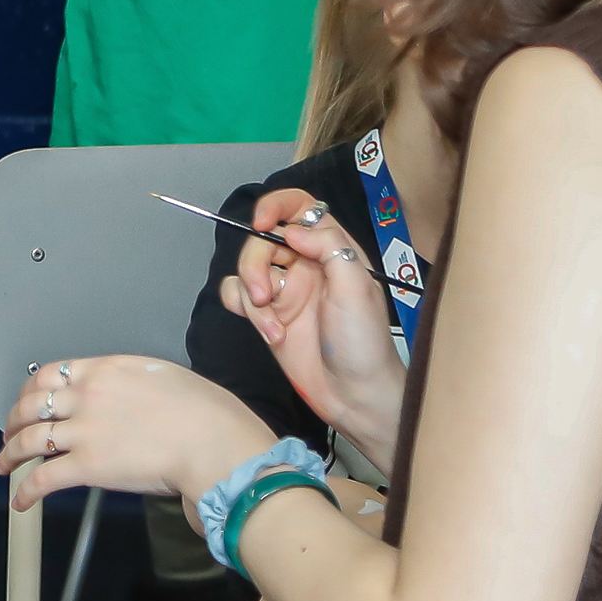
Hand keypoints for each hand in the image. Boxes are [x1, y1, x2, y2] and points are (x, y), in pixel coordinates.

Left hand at [0, 355, 271, 513]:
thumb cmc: (203, 409)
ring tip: (2, 465)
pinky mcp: (86, 466)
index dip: (31, 390)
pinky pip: (44, 478)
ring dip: (9, 454)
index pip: (51, 374)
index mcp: (103, 369)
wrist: (210, 439)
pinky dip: (26, 491)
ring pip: (28, 439)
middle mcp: (86, 395)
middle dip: (13, 421)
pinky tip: (20, 501)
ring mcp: (83, 430)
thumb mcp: (161, 376)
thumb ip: (132, 382)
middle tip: (9, 433)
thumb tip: (126, 393)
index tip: (28, 401)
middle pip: (31, 404)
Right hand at [222, 185, 407, 461]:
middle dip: (255, 264)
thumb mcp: (357, 288)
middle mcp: (305, 264)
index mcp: (332, 249)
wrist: (354, 395)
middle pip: (263, 240)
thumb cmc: (364, 341)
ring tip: (271, 327)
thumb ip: (328, 247)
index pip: (300, 208)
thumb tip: (291, 229)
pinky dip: (246, 313)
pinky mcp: (266, 316)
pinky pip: (237, 296)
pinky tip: (271, 335)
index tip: (262, 223)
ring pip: (246, 269)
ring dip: (250, 295)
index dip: (277, 205)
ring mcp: (284, 290)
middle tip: (264, 296)